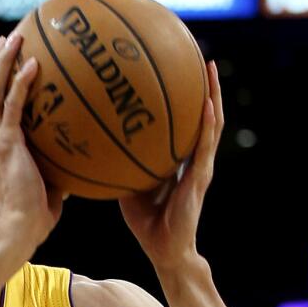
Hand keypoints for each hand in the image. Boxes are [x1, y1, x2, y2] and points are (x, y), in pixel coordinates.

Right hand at [0, 33, 64, 244]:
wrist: (20, 229)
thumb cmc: (35, 213)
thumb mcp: (48, 182)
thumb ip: (57, 166)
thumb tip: (80, 160)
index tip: (6, 59)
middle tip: (6, 40)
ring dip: (1, 62)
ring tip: (14, 39)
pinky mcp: (8, 144)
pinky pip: (13, 106)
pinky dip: (21, 83)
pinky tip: (34, 65)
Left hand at [119, 61, 223, 270]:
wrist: (165, 249)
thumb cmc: (146, 220)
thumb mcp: (128, 185)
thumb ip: (120, 163)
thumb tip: (94, 143)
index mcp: (180, 159)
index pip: (185, 121)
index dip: (185, 97)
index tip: (179, 70)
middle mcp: (194, 158)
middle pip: (204, 114)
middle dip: (204, 86)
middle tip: (200, 57)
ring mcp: (201, 167)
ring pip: (212, 124)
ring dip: (213, 96)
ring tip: (210, 70)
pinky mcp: (200, 179)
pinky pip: (204, 148)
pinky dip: (207, 126)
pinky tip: (207, 106)